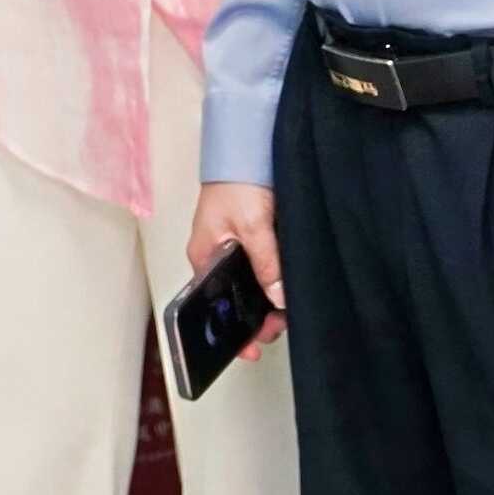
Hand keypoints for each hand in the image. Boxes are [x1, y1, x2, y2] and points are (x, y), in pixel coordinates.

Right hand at [184, 183, 289, 359]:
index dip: (231, 330)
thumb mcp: (252, 226)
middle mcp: (216, 257)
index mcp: (204, 258)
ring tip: (289, 309)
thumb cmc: (236, 182)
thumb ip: (266, 263)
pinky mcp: (252, 240)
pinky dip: (274, 280)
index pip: (212, 306)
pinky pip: (262, 269)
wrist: (248, 145)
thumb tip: (278, 299)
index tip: (251, 349)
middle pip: (234, 300)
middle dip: (257, 318)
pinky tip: (287, 287)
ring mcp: (234, 250)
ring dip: (268, 299)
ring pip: (251, 286)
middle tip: (281, 324)